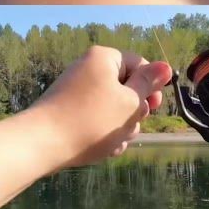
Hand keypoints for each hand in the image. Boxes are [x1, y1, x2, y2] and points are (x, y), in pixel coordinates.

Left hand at [27, 46, 171, 166]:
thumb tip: (165, 66)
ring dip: (120, 128)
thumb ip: (148, 84)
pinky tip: (103, 150)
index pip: (139, 64)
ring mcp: (77, 92)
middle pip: (126, 89)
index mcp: (104, 59)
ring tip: (113, 142)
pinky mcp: (69, 113)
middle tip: (128, 126)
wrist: (43, 144)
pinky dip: (103, 134)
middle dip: (133, 112)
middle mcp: (88, 70)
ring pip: (113, 109)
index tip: (154, 107)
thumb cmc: (92, 120)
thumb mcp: (129, 102)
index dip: (151, 86)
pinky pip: (96, 120)